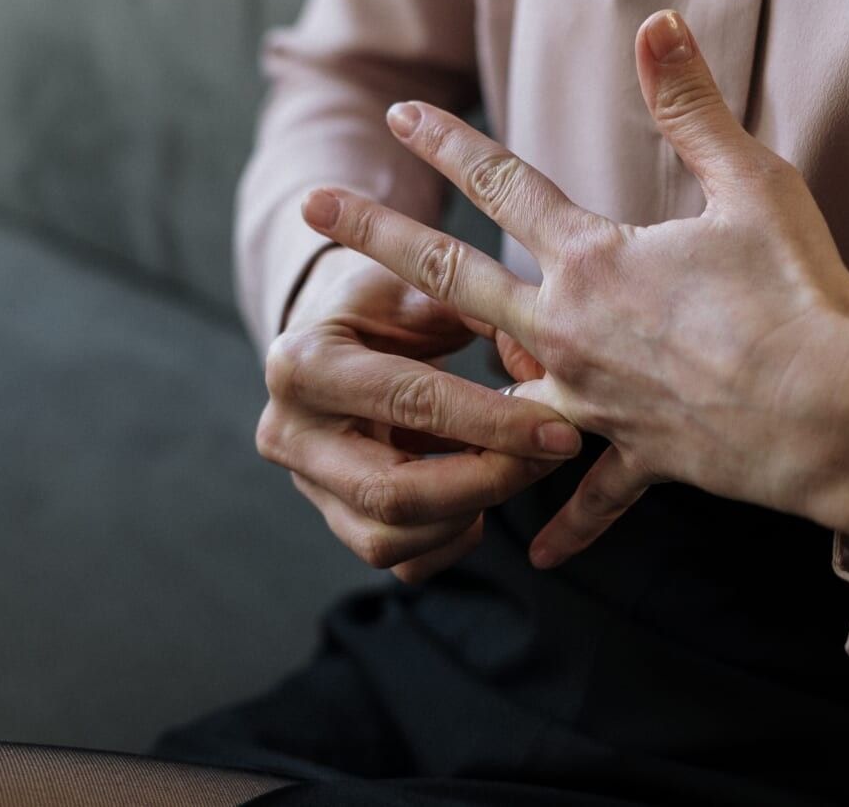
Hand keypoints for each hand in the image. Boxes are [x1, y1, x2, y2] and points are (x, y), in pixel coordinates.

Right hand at [257, 247, 582, 582]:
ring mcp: (305, 485)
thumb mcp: (424, 288)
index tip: (559, 429)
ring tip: (516, 467)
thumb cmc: (383, 305)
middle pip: (392, 493)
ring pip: (391, 540)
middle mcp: (289, 433)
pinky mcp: (333, 519)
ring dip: (471, 513)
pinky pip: (402, 560)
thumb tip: (550, 378)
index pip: (411, 403)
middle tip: (549, 459)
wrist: (329, 331)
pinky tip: (479, 492)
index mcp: (304, 362)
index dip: (494, 422)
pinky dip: (453, 535)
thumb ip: (488, 319)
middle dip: (486, 483)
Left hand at [300, 10, 848, 568]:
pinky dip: (567, 525)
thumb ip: (691, 107)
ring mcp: (595, 404)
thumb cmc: (798, 296)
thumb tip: (658, 24)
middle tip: (312, 211)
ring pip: (495, 397)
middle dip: (377, 239)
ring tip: (396, 393)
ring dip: (443, 393)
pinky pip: (589, 498)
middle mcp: (572, 333)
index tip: (398, 115)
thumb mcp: (750, 184)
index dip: (448, 143)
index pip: (502, 185)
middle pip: (452, 279)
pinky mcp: (638, 459)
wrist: (836, 417)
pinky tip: (537, 555)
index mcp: (594, 261)